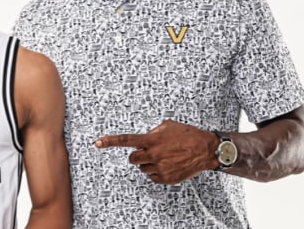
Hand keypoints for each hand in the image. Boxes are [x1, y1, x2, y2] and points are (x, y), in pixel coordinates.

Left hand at [95, 120, 219, 184]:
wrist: (205, 150)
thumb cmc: (188, 135)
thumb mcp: (167, 126)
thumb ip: (152, 131)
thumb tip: (145, 137)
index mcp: (151, 140)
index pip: (126, 140)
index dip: (110, 141)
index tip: (98, 143)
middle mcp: (153, 154)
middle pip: (132, 159)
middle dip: (138, 156)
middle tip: (150, 152)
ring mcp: (159, 168)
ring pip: (143, 168)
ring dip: (150, 163)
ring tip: (166, 157)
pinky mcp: (166, 178)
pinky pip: (153, 177)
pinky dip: (158, 172)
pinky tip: (170, 165)